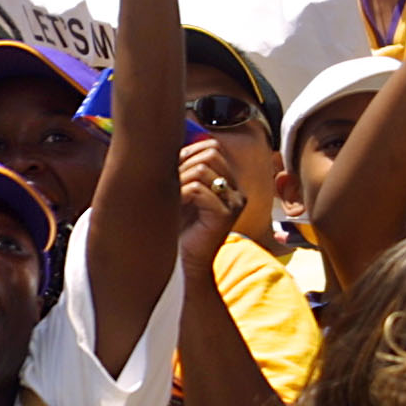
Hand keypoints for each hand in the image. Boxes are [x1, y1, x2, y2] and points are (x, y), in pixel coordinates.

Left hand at [178, 138, 242, 272]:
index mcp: (229, 182)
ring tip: (171, 198)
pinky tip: (174, 206)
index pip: (212, 148)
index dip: (188, 154)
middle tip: (170, 185)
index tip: (172, 172)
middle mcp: (236, 189)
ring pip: (201, 170)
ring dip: (179, 180)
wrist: (185, 263)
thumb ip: (184, 169)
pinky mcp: (226, 214)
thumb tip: (169, 141)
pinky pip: (198, 189)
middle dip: (183, 165)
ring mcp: (234, 201)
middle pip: (209, 154)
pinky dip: (180, 194)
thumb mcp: (181, 192)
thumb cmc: (180, 229)